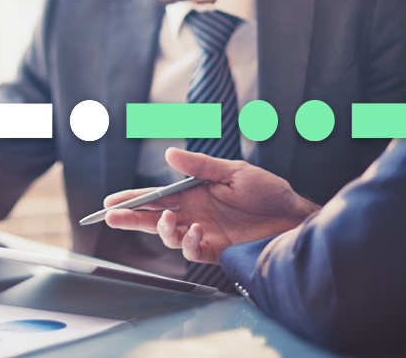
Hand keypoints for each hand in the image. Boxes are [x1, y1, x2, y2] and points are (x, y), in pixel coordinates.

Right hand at [104, 147, 318, 264]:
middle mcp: (194, 214)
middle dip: (131, 219)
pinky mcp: (217, 251)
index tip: (111, 202)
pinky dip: (189, 243)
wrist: (294, 217)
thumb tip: (168, 155)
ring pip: (169, 237)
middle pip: (153, 218)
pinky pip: (193, 251)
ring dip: (161, 230)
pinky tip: (195, 232)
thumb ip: (199, 167)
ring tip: (166, 221)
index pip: (156, 197)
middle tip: (111, 218)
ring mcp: (204, 233)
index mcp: (194, 193)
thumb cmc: (268, 191)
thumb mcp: (233, 172)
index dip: (133, 199)